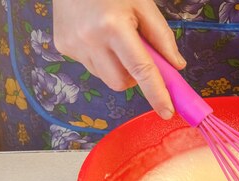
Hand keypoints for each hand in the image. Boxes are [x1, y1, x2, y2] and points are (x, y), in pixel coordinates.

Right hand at [52, 0, 185, 118]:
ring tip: (114, 39)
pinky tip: (97, 36)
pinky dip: (101, 59)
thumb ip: (162, 37)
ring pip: (106, 78)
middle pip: (121, 82)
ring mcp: (73, 45)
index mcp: (113, 26)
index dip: (156, 93)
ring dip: (117, 67)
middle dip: (134, 77)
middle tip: (137, 55)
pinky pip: (91, 67)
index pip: (140, 69)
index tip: (166, 112)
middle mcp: (90, 39)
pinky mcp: (62, 47)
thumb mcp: (143, 5)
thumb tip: (176, 67)